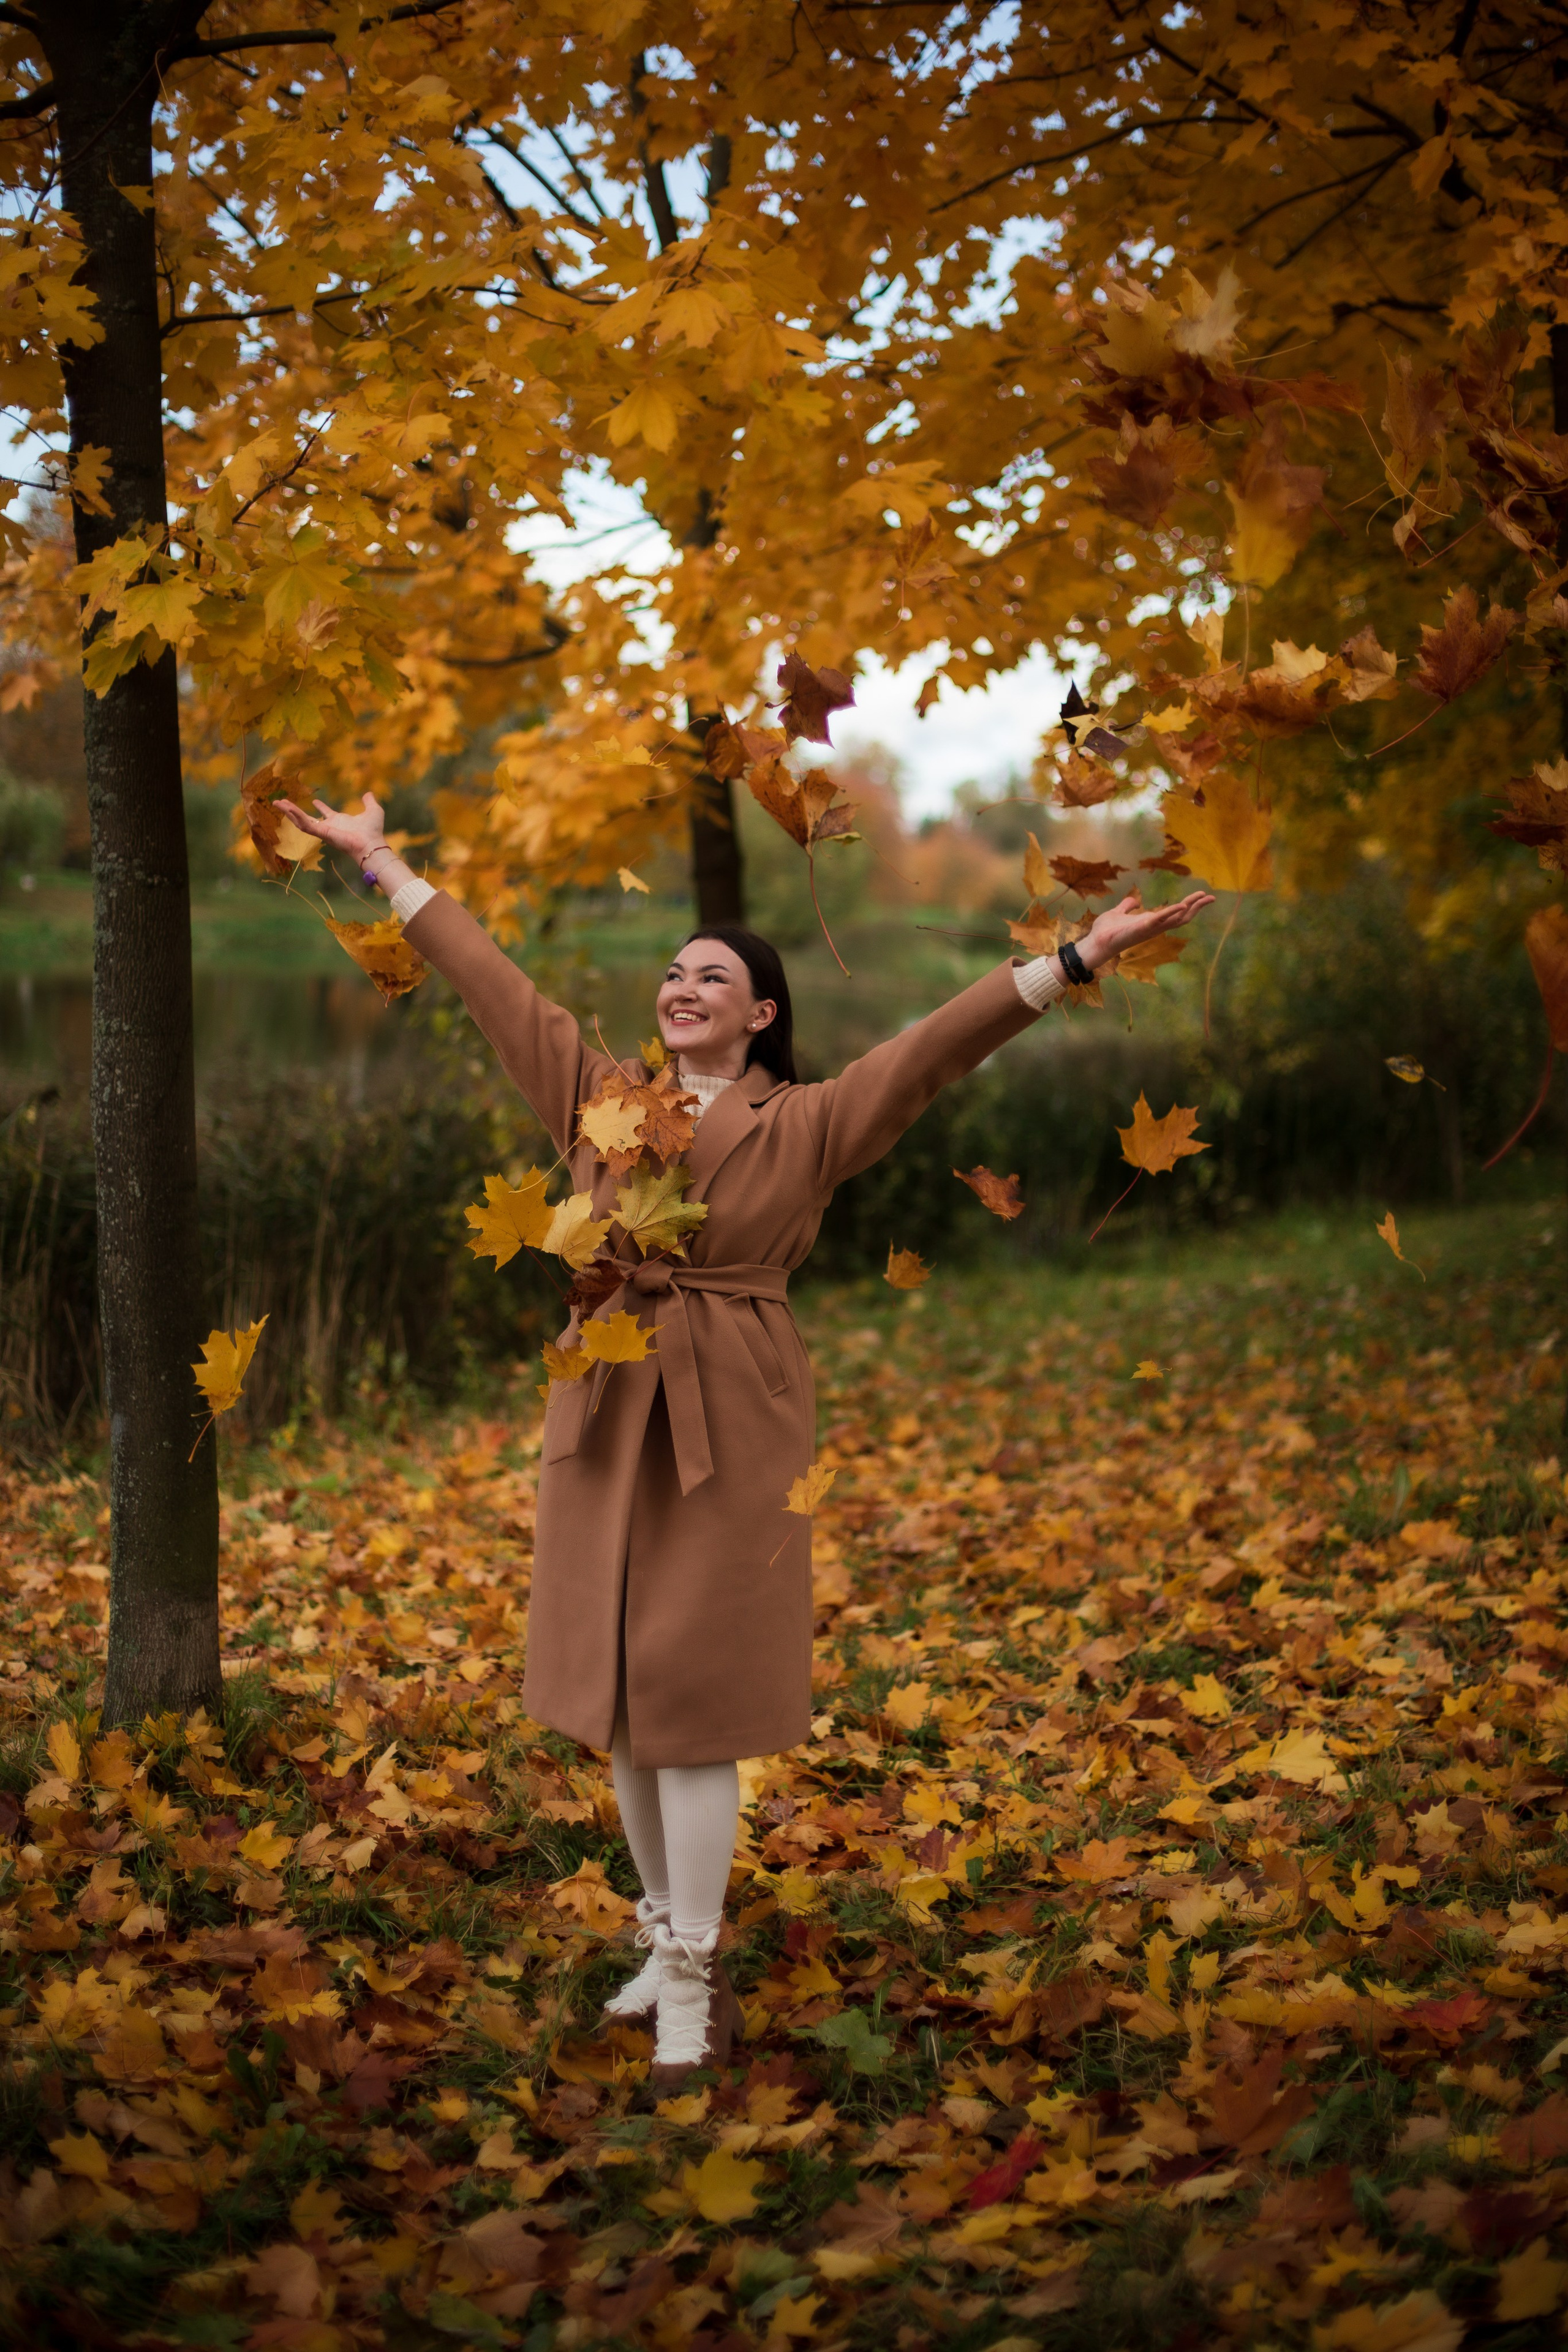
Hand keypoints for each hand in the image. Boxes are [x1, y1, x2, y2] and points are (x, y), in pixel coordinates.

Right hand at [274, 788, 387, 868]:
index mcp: (339, 822)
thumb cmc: (373, 831)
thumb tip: (368, 793)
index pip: (326, 814)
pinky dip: (295, 816)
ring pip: (301, 821)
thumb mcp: (373, 810)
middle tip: (282, 802)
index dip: (321, 807)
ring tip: (277, 803)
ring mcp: (323, 831)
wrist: (371, 844)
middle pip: (307, 817)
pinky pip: (305, 825)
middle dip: (294, 810)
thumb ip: (369, 801)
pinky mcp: (321, 833)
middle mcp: (329, 827)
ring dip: (289, 812)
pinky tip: (287, 808)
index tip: (314, 800)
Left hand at [1080, 889, 1214, 971]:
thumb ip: (1127, 907)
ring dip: (1190, 907)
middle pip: (1182, 917)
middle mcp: (1154, 927)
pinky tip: (1182, 905)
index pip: (1175, 914)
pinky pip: (1160, 920)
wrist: (1096, 942)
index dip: (1190, 905)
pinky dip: (1171, 913)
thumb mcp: (1118, 913)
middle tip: (1211, 897)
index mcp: (1151, 922)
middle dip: (1197, 907)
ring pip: (1176, 919)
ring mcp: (1150, 929)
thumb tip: (1133, 901)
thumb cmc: (1106, 931)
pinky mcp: (1142, 929)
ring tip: (1203, 897)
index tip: (1202, 896)